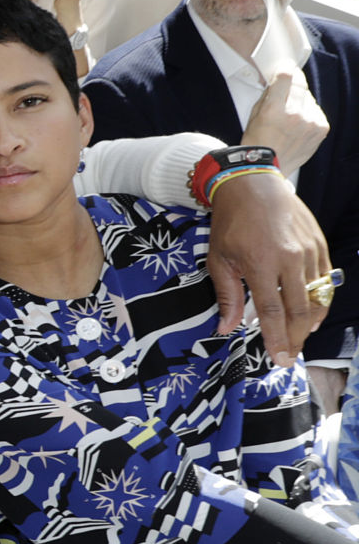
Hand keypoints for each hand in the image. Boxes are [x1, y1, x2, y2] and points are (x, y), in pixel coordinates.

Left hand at [206, 173, 328, 365]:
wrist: (253, 184)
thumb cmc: (231, 222)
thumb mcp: (219, 258)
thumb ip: (227, 295)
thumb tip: (226, 328)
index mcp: (261, 264)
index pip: (272, 312)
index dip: (276, 338)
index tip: (278, 359)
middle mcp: (289, 259)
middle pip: (299, 310)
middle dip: (295, 338)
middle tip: (289, 356)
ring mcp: (308, 252)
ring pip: (317, 298)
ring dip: (310, 323)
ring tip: (299, 339)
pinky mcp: (319, 245)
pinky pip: (325, 280)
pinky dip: (320, 301)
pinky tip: (311, 315)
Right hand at [241, 69, 328, 173]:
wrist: (266, 169)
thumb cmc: (257, 143)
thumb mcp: (253, 115)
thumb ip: (268, 95)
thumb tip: (278, 81)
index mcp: (273, 110)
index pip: (286, 77)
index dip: (286, 69)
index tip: (285, 68)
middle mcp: (294, 115)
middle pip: (300, 84)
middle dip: (294, 83)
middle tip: (288, 87)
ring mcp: (310, 122)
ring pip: (309, 98)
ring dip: (301, 101)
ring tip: (290, 116)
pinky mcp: (321, 129)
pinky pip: (316, 112)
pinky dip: (308, 114)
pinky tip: (298, 125)